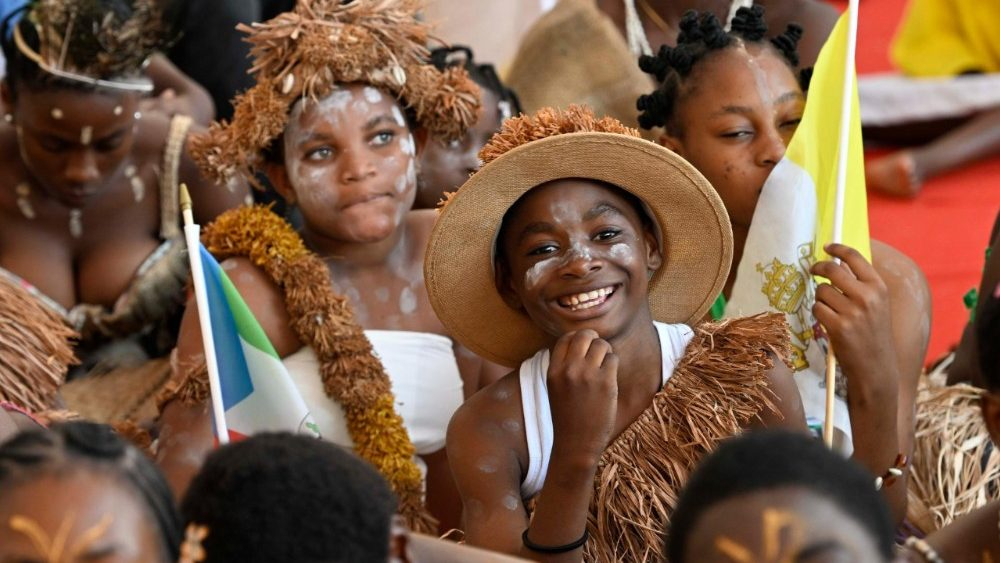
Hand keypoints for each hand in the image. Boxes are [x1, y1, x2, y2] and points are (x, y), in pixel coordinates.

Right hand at [546, 330, 618, 462]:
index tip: (584, 345)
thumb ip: (563, 367)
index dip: (577, 338)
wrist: (575, 445)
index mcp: (553, 371)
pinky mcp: (606, 383)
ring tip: (605, 365)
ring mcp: (588, 375)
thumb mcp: (555, 389)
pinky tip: (609, 378)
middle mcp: (569, 369)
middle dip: (594, 339)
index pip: (565, 339)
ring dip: (606, 351)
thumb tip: (578, 345)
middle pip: (584, 335)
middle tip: (598, 349)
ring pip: (602, 345)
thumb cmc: (567, 418)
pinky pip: (613, 359)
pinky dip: (613, 365)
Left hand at [811, 243, 898, 400]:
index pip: (855, 257)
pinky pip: (817, 308)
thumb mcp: (877, 305)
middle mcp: (867, 296)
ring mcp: (852, 312)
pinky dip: (819, 313)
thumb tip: (838, 263)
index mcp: (879, 287)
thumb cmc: (873, 333)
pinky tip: (829, 322)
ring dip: (821, 299)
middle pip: (831, 270)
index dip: (838, 249)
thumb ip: (861, 284)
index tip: (827, 247)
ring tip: (832, 311)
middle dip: (818, 268)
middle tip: (813, 270)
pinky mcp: (838, 326)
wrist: (876, 366)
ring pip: (821, 291)